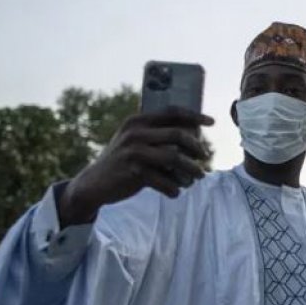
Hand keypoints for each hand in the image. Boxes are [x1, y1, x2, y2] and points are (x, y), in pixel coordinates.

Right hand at [58, 108, 213, 224]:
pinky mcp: (134, 172)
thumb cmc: (122, 160)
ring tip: (198, 177)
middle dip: (196, 147)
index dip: (194, 116)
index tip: (211, 122)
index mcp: (137, 121)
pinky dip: (174, 187)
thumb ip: (156, 134)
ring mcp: (134, 152)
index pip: (171, 112)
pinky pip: (164, 180)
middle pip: (177, 135)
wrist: (94, 183)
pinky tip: (175, 192)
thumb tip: (193, 133)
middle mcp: (135, 133)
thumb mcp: (134, 140)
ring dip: (191, 169)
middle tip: (204, 157)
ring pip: (175, 158)